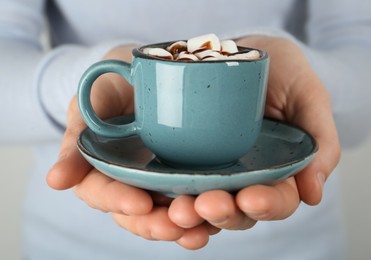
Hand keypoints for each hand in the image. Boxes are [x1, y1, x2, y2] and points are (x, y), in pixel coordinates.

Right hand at [46, 45, 218, 249]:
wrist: (140, 74)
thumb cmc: (111, 86)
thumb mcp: (90, 103)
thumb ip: (76, 138)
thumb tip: (55, 182)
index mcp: (101, 169)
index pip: (102, 192)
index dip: (118, 201)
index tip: (138, 204)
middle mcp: (130, 181)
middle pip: (137, 214)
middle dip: (155, 224)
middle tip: (174, 227)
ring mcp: (159, 180)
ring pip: (167, 213)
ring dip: (184, 226)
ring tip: (201, 230)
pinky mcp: (186, 174)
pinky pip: (195, 197)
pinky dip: (207, 211)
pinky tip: (224, 211)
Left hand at [166, 36, 340, 236]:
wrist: (243, 52)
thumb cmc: (282, 73)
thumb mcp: (307, 96)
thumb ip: (320, 139)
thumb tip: (313, 194)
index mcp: (277, 172)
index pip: (276, 200)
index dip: (266, 205)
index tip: (252, 198)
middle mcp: (244, 177)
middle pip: (236, 211)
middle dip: (223, 213)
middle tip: (207, 205)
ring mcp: (213, 170)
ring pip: (203, 203)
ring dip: (191, 213)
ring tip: (179, 210)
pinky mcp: (185, 158)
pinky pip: (175, 183)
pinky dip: (165, 195)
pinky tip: (155, 196)